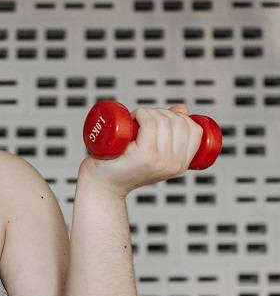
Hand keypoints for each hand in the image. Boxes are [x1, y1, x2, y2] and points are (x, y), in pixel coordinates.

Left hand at [78, 104, 204, 197]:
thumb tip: (182, 109)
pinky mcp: (143, 156)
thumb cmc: (123, 168)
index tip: (160, 119)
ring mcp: (159, 160)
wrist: (101, 186)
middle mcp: (174, 164)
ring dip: (148, 111)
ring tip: (135, 120)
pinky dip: (143, 114)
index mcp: (181, 165)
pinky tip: (134, 118)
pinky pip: (151, 124)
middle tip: (142, 119)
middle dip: (161, 112)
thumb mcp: (153, 152)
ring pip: (163, 121)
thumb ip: (169, 132)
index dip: (179, 117)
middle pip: (179, 122)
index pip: (194, 130)